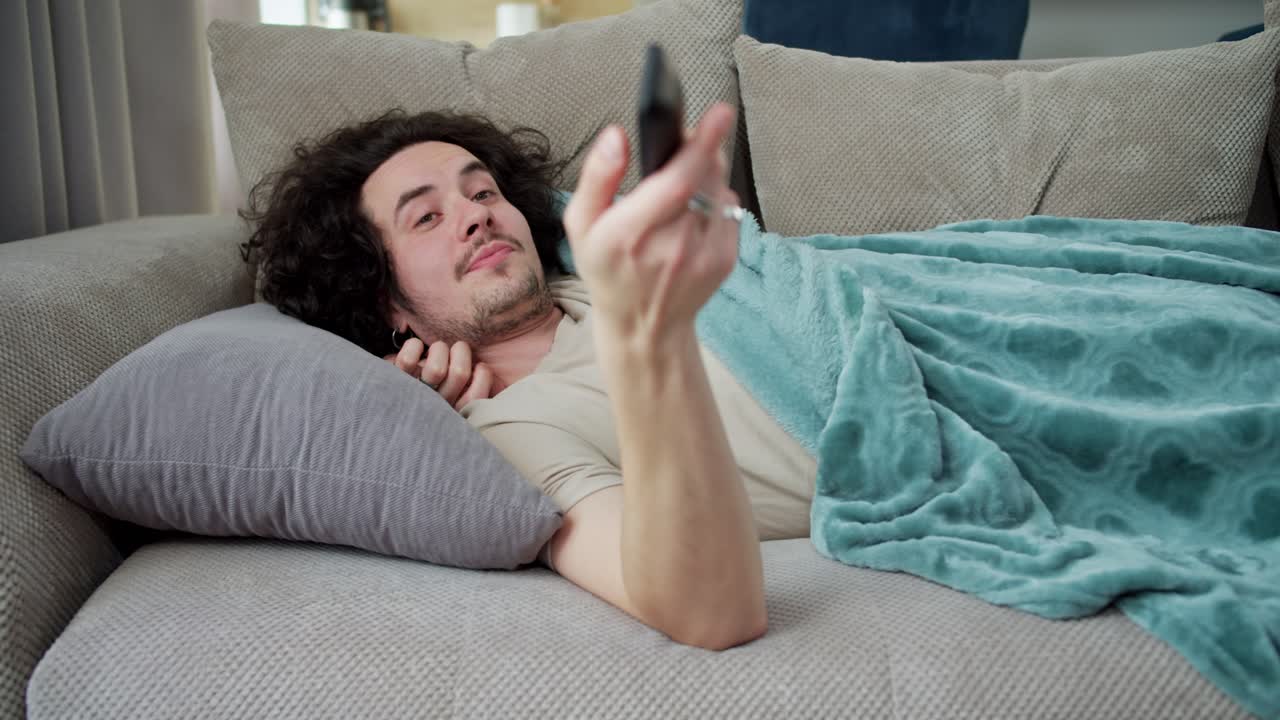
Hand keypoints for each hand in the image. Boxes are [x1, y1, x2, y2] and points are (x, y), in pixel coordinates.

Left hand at [383, 338, 493, 410]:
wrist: (385, 406)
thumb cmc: (425, 396)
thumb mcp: (453, 399)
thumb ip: (472, 389)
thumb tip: (493, 376)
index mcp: (453, 412)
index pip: (479, 394)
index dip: (483, 373)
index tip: (475, 366)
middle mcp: (436, 406)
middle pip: (460, 372)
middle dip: (460, 352)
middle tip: (454, 351)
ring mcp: (415, 394)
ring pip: (436, 367)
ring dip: (438, 349)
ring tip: (434, 350)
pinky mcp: (395, 381)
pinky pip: (408, 359)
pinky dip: (414, 346)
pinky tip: (415, 348)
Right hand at [562, 102, 738, 343]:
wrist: (642, 326)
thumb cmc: (607, 268)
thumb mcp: (581, 225)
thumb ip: (596, 177)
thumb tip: (616, 135)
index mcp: (630, 234)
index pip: (677, 182)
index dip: (701, 145)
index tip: (719, 114)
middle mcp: (671, 246)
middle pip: (703, 178)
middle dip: (699, 150)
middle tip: (682, 146)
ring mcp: (703, 255)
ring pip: (719, 189)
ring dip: (707, 173)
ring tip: (681, 186)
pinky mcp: (724, 259)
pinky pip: (728, 209)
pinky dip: (715, 200)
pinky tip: (691, 215)